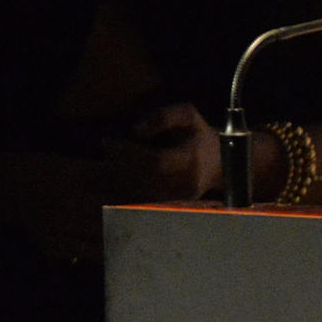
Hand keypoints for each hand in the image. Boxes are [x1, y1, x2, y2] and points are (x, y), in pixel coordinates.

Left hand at [102, 102, 221, 200]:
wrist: (221, 163)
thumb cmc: (199, 136)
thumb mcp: (188, 116)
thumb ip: (164, 117)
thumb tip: (136, 131)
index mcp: (190, 160)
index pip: (155, 162)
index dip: (129, 153)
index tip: (108, 142)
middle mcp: (184, 183)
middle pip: (142, 179)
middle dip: (116, 166)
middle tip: (101, 154)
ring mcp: (177, 198)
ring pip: (137, 192)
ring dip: (113, 180)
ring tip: (100, 165)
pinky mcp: (169, 205)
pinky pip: (139, 200)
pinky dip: (120, 189)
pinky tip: (109, 178)